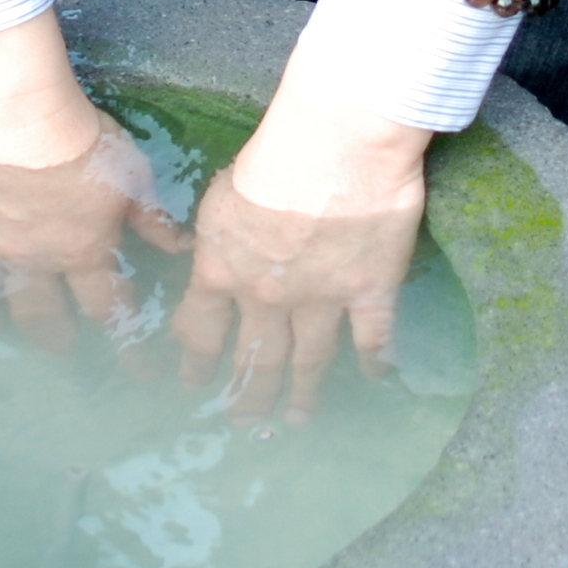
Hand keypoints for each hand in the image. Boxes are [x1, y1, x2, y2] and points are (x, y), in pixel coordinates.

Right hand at [0, 109, 187, 353]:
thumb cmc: (77, 140)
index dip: (127, 344)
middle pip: (41, 314)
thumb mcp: (130, 172)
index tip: (138, 375)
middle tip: (60, 347)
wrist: (6, 117)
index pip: (109, 310)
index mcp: (80, 251)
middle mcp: (31, 261)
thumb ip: (150, 215)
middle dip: (54, 337)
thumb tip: (181, 248)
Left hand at [167, 47, 430, 422]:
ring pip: (309, 360)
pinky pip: (373, 338)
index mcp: (223, 270)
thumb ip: (215, 236)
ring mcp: (322, 299)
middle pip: (254, 357)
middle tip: (243, 422)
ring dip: (301, 394)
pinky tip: (374, 379)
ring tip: (296, 420)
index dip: (195, 362)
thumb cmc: (270, 153)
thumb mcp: (218, 194)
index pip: (200, 329)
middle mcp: (267, 297)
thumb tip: (205, 254)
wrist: (333, 144)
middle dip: (246, 395)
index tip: (193, 386)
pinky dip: (374, 362)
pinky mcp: (370, 290)